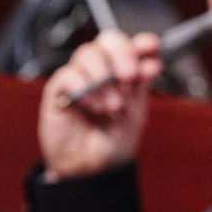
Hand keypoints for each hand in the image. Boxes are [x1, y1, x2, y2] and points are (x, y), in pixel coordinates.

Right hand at [38, 30, 164, 180]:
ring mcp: (81, 78)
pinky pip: (68, 75)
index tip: (151, 45)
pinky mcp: (60, 89)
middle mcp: (104, 71)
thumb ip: (139, 88)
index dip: (144, 43)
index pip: (135, 47)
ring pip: (88, 53)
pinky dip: (82, 87)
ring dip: (103, 76)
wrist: (90, 170)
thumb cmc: (112, 142)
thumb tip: (151, 62)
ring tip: (110, 106)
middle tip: (128, 76)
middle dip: (122, 53)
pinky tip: (91, 106)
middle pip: (109, 41)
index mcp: (127, 75)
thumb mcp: (134, 115)